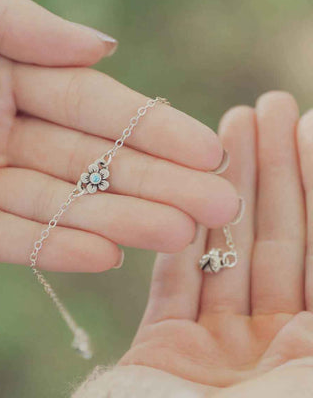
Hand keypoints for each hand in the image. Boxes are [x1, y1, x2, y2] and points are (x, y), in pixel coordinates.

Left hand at [0, 0, 238, 271]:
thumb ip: (17, 23)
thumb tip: (102, 48)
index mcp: (0, 67)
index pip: (95, 103)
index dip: (154, 127)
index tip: (208, 149)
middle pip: (92, 158)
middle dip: (158, 182)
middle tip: (217, 204)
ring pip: (58, 201)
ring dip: (120, 219)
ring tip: (178, 234)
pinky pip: (2, 235)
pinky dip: (53, 245)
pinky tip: (106, 255)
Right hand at [121, 92, 312, 393]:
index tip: (312, 123)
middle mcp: (277, 354)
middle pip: (281, 242)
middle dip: (276, 171)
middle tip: (266, 106)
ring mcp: (217, 351)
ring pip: (224, 253)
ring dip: (225, 190)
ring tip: (228, 127)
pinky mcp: (163, 350)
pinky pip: (175, 282)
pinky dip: (180, 235)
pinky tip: (185, 188)